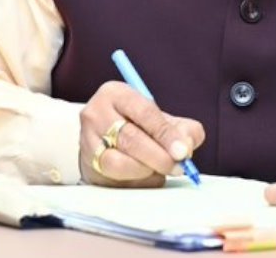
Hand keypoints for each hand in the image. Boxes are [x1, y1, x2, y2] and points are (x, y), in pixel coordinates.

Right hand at [79, 81, 204, 186]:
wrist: (104, 140)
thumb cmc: (137, 126)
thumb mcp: (160, 119)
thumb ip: (182, 129)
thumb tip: (187, 145)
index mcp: (116, 94)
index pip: (144, 112)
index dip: (166, 134)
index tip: (183, 151)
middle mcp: (96, 114)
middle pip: (130, 138)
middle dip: (159, 156)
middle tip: (178, 166)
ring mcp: (87, 142)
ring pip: (117, 162)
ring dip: (145, 170)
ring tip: (160, 171)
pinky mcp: (88, 167)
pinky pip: (114, 180)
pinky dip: (136, 181)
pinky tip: (146, 177)